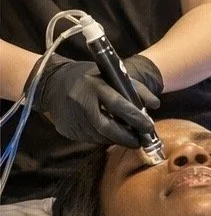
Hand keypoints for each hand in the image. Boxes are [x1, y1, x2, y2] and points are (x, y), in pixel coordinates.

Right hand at [28, 53, 162, 146]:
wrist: (50, 83)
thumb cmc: (87, 75)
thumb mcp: (110, 74)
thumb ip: (133, 87)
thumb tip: (155, 104)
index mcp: (94, 85)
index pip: (117, 103)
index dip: (134, 117)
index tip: (148, 127)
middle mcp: (82, 103)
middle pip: (107, 127)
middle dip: (126, 136)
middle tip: (141, 140)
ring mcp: (73, 119)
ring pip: (99, 136)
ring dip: (117, 139)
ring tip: (129, 137)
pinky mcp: (67, 131)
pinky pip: (90, 139)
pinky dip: (104, 138)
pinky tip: (112, 135)